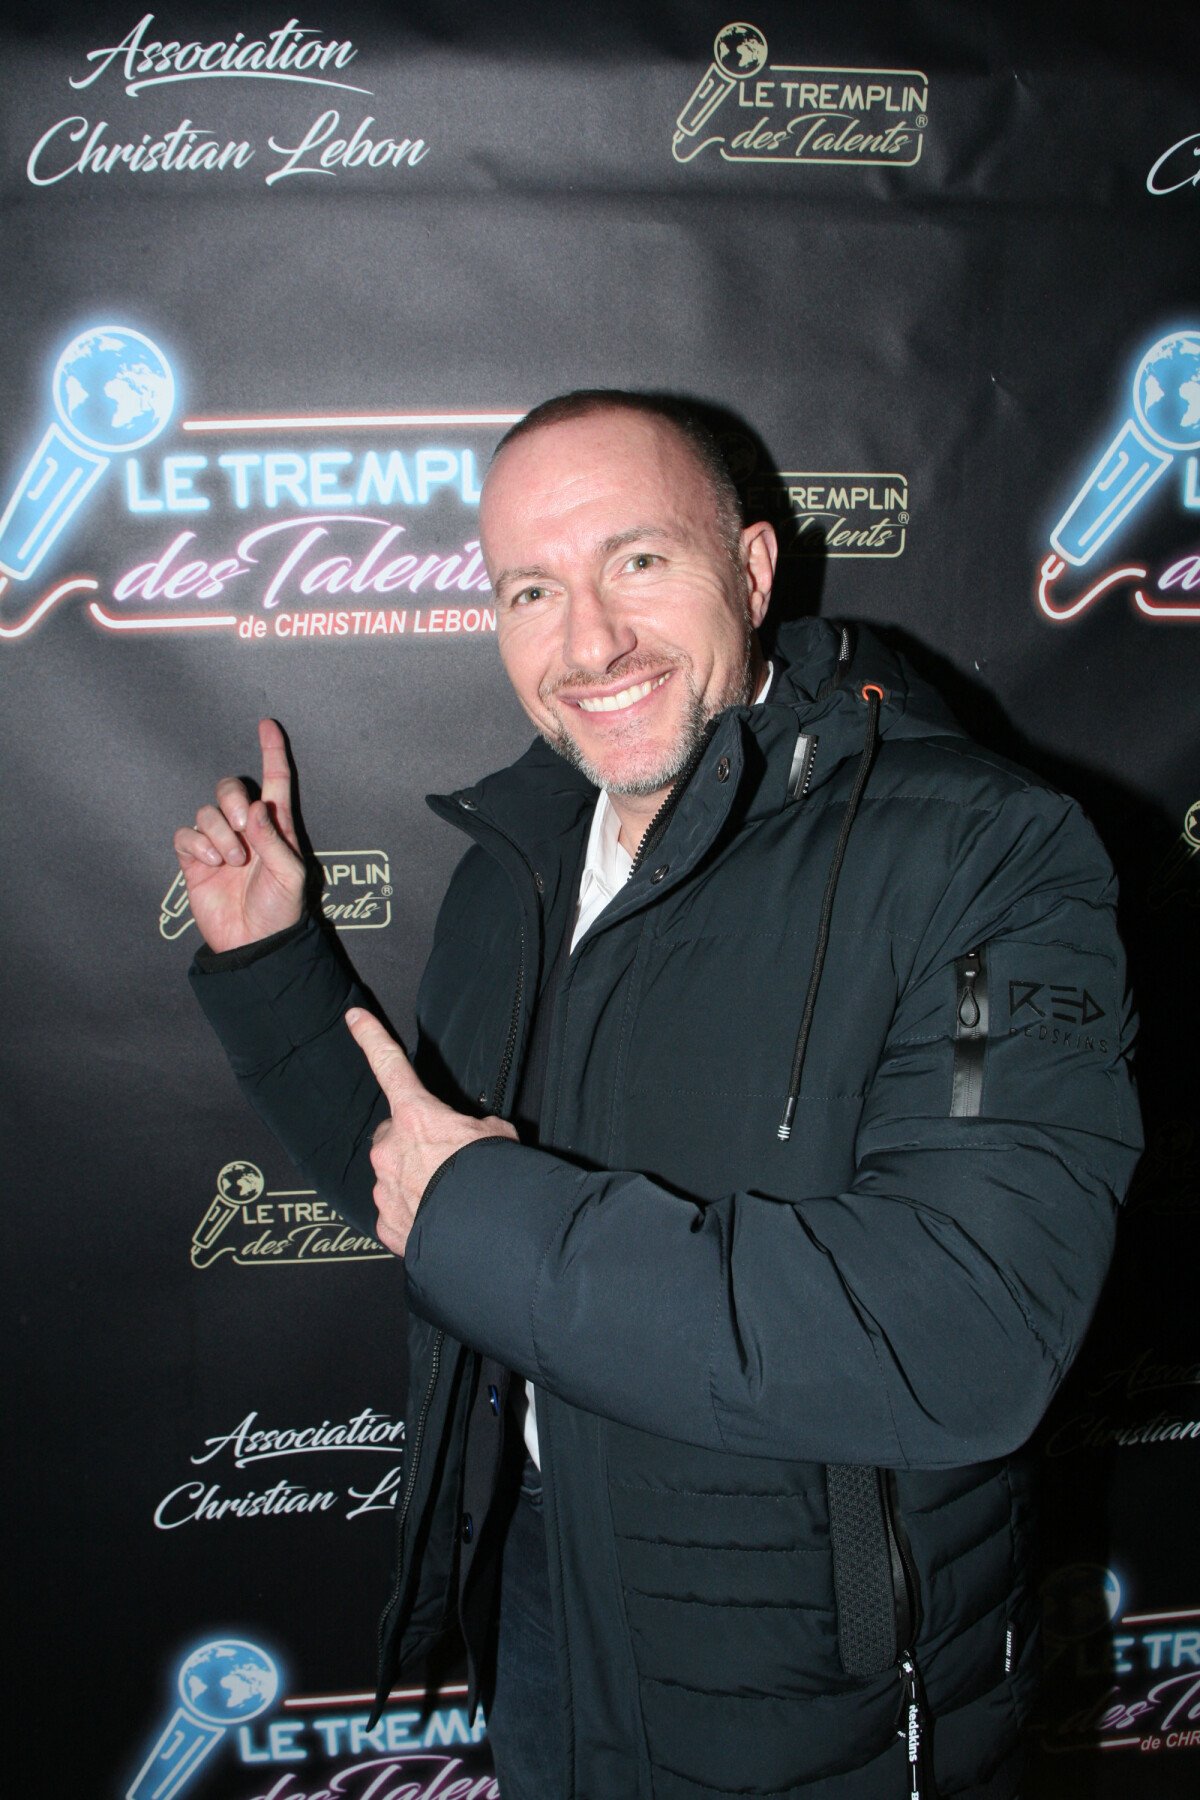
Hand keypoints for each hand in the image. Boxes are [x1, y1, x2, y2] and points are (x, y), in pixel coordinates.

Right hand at [173, 718, 306, 951]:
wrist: (254, 944)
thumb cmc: (281, 911)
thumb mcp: (290, 875)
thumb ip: (274, 840)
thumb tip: (255, 807)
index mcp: (276, 826)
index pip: (275, 781)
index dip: (272, 752)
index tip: (267, 725)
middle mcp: (246, 830)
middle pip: (229, 788)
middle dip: (232, 800)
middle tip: (244, 830)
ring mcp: (218, 843)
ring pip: (206, 811)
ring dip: (218, 834)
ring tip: (232, 862)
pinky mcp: (195, 860)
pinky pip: (186, 834)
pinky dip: (198, 845)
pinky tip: (211, 864)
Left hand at [345, 1007, 516, 1256]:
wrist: (485, 1233)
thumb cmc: (493, 1178)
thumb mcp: (497, 1135)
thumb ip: (474, 1127)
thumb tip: (473, 1135)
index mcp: (416, 1115)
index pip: (389, 1064)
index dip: (370, 1036)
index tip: (353, 1016)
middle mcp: (391, 1148)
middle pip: (393, 1134)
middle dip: (413, 1142)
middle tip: (446, 1159)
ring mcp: (384, 1187)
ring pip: (393, 1174)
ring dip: (416, 1179)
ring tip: (448, 1194)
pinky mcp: (386, 1222)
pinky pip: (395, 1210)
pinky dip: (413, 1212)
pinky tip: (438, 1218)